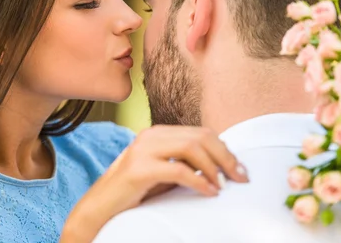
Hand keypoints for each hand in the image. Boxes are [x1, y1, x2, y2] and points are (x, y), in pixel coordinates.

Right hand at [60, 125, 247, 242]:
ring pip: (192, 148)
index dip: (225, 150)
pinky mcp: (139, 169)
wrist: (100, 207)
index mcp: (158, 133)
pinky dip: (199, 182)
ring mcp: (143, 150)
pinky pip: (178, 170)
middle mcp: (151, 136)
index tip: (240, 170)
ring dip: (214, 168)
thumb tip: (220, 165)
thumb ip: (184, 162)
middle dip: (226, 157)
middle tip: (240, 178)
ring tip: (223, 186)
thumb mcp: (163, 171)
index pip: (201, 132)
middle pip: (200, 137)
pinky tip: (209, 192)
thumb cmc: (134, 192)